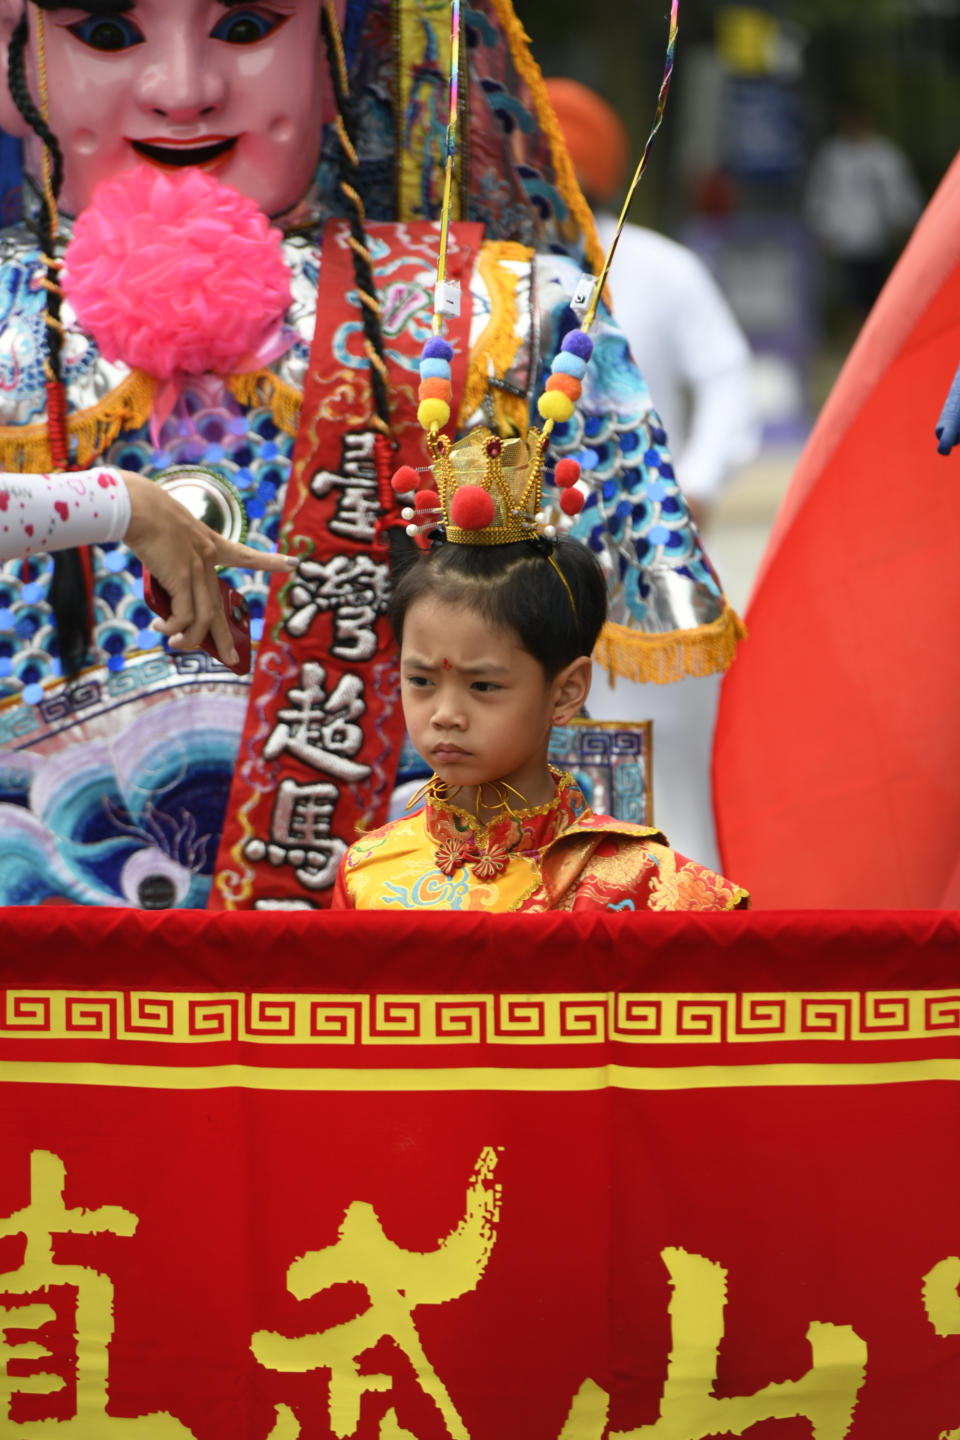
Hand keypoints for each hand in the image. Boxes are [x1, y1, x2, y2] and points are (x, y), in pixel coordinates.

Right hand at [121, 470, 295, 665]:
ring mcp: (197, 569)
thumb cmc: (142, 514)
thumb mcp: (165, 537)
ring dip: (189, 639)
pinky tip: (160, 627)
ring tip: (174, 645)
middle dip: (225, 638)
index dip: (269, 561)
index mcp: (208, 543)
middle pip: (220, 607)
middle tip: (234, 660)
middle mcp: (208, 557)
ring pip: (203, 618)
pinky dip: (172, 627)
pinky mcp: (182, 578)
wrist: (135, 506)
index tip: (293, 564)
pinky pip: (183, 616)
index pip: (244, 555)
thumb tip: (165, 594)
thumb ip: (171, 562)